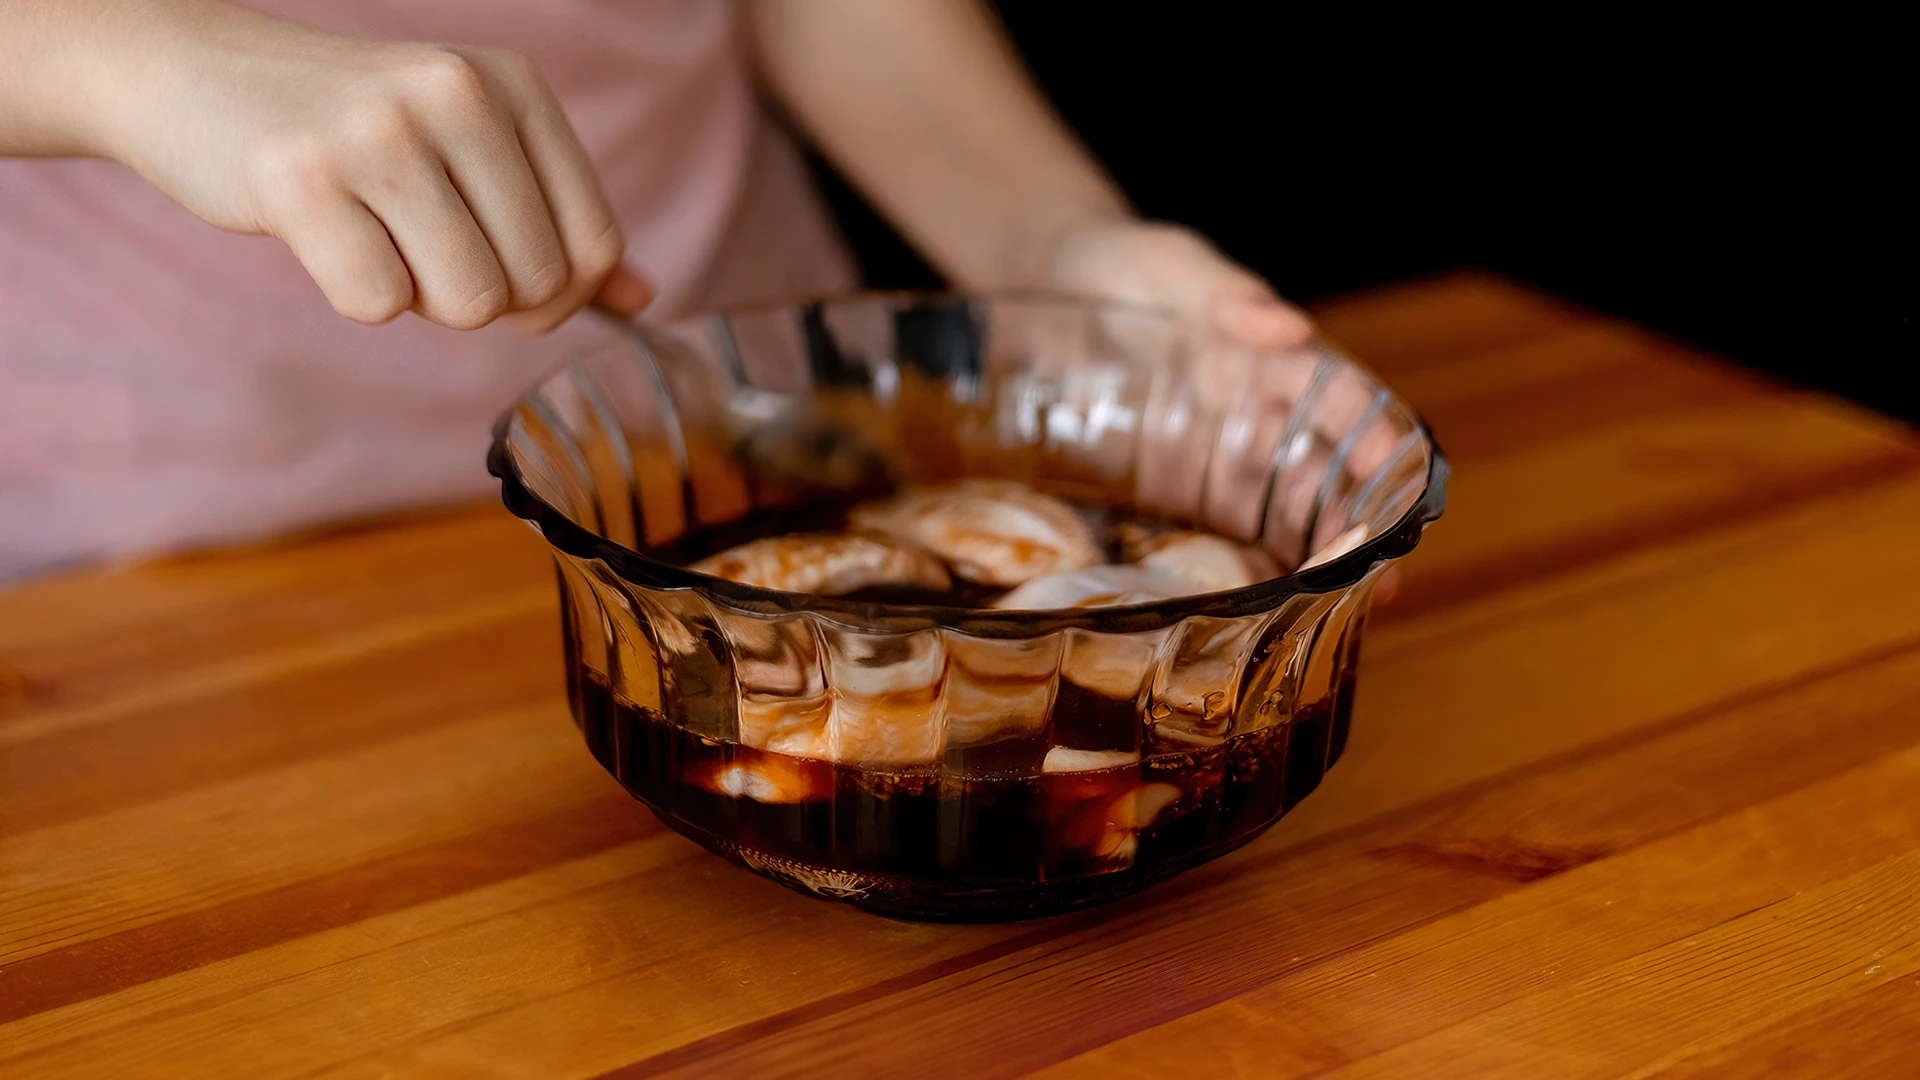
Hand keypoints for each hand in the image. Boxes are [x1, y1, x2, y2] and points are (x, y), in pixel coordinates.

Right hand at [94, 2, 649, 329]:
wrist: (194, 75)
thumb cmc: (353, 131)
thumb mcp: (471, 151)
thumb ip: (558, 222)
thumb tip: (644, 302)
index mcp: (515, 86)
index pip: (594, 245)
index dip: (557, 296)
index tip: (502, 276)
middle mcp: (458, 94)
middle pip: (534, 285)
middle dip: (481, 299)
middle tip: (418, 247)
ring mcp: (380, 131)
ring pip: (467, 302)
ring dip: (420, 299)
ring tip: (376, 235)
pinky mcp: (303, 178)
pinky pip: (378, 306)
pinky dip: (354, 295)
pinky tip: (325, 235)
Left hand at [1042, 219, 1405, 599]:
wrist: (1043, 286)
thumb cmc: (1118, 265)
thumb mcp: (1167, 265)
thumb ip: (1222, 294)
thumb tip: (1285, 325)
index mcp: (1276, 358)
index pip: (1345, 403)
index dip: (1378, 445)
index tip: (1402, 486)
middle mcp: (1262, 415)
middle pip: (1328, 474)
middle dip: (1360, 525)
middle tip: (1381, 582)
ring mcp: (1222, 457)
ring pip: (1287, 515)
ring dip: (1317, 561)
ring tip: (1340, 612)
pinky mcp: (1177, 490)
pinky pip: (1221, 535)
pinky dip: (1248, 572)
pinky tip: (1261, 614)